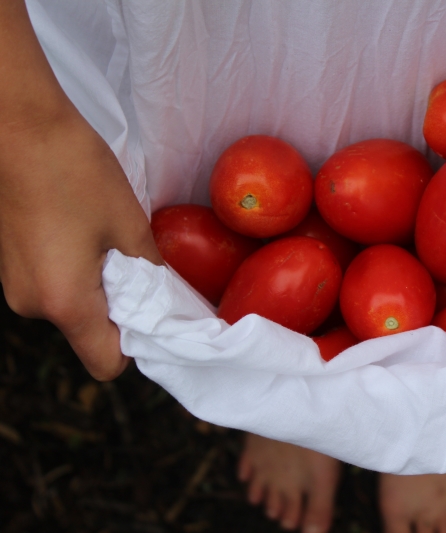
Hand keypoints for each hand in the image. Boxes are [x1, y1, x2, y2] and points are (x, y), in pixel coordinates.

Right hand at [0, 0, 161, 380]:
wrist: (17, 124)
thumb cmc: (75, 172)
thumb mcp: (129, 225)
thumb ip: (150, 273)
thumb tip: (166, 299)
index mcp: (64, 302)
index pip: (107, 363)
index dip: (138, 345)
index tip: (158, 315)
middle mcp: (32, 304)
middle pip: (89, 333)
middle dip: (121, 309)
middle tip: (141, 267)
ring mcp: (16, 284)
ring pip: (72, 307)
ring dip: (99, 286)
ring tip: (111, 241)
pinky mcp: (11, 264)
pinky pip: (54, 285)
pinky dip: (76, 271)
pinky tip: (86, 232)